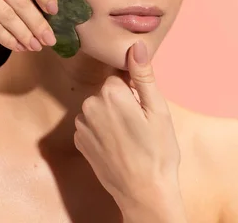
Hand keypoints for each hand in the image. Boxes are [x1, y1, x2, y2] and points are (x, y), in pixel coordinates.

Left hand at [74, 41, 181, 209]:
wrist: (143, 192)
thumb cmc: (157, 152)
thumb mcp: (158, 110)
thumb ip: (143, 75)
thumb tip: (135, 45)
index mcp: (110, 94)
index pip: (118, 75)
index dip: (132, 88)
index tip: (142, 105)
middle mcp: (90, 105)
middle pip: (107, 91)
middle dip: (121, 102)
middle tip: (139, 124)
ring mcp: (81, 125)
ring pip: (98, 108)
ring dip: (110, 117)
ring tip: (129, 137)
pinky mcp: (79, 142)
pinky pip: (91, 125)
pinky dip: (102, 131)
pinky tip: (117, 145)